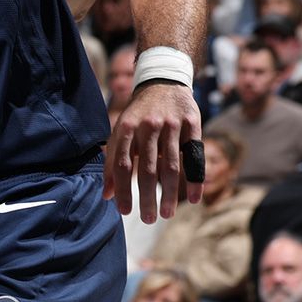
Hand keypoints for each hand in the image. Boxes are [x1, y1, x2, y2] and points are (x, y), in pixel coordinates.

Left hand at [104, 81, 202, 221]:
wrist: (163, 81)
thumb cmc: (138, 114)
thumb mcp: (120, 131)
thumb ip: (112, 161)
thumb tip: (106, 196)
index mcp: (126, 127)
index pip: (121, 164)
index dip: (122, 188)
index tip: (124, 211)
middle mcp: (149, 126)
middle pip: (147, 168)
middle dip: (146, 197)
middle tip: (147, 219)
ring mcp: (172, 124)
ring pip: (171, 165)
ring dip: (169, 193)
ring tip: (167, 214)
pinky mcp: (193, 124)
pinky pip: (193, 156)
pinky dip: (194, 179)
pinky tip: (194, 198)